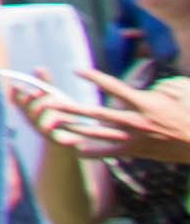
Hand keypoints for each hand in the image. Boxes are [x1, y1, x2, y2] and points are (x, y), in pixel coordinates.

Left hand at [30, 76, 189, 164]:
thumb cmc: (189, 113)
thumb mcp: (177, 92)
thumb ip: (155, 86)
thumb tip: (139, 88)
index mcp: (144, 103)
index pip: (114, 87)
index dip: (95, 77)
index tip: (77, 71)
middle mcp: (135, 121)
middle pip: (96, 113)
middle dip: (71, 108)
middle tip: (49, 104)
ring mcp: (133, 138)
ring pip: (97, 134)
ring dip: (74, 129)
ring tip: (53, 124)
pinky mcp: (135, 151)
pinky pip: (109, 152)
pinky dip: (93, 152)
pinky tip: (76, 150)